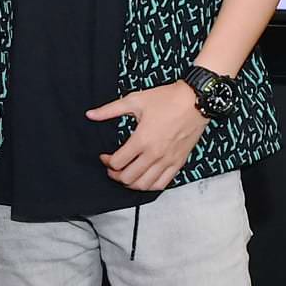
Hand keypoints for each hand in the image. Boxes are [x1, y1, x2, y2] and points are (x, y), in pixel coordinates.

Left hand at [86, 81, 208, 191]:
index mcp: (142, 140)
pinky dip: (149, 185)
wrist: (195, 101)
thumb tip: (90, 115)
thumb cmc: (165, 99)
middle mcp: (155, 154)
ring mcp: (168, 161)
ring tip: (125, 174)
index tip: (104, 156)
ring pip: (145, 185)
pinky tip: (143, 178)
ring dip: (131, 183)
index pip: (118, 162)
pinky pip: (162, 184)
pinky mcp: (179, 163)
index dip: (106, 162)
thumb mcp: (133, 100)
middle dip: (115, 175)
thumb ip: (109, 110)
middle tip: (111, 167)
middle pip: (129, 178)